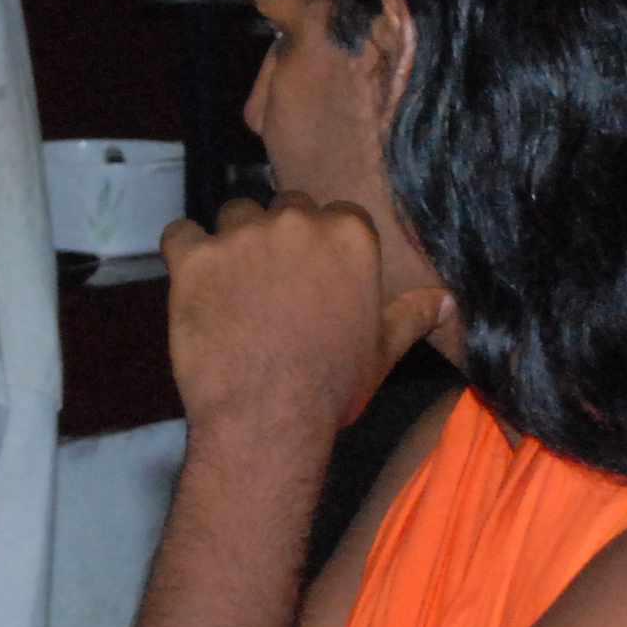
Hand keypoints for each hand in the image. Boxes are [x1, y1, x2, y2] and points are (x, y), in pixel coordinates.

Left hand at [161, 194, 456, 443]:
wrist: (267, 418)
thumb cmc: (331, 386)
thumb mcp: (383, 350)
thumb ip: (413, 314)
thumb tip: (447, 300)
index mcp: (349, 236)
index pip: (334, 214)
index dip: (320, 245)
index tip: (311, 275)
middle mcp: (296, 222)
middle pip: (283, 208)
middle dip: (277, 238)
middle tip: (269, 284)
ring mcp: (241, 236)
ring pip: (233, 215)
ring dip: (231, 241)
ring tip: (230, 286)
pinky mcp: (194, 258)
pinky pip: (179, 234)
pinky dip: (183, 251)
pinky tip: (191, 281)